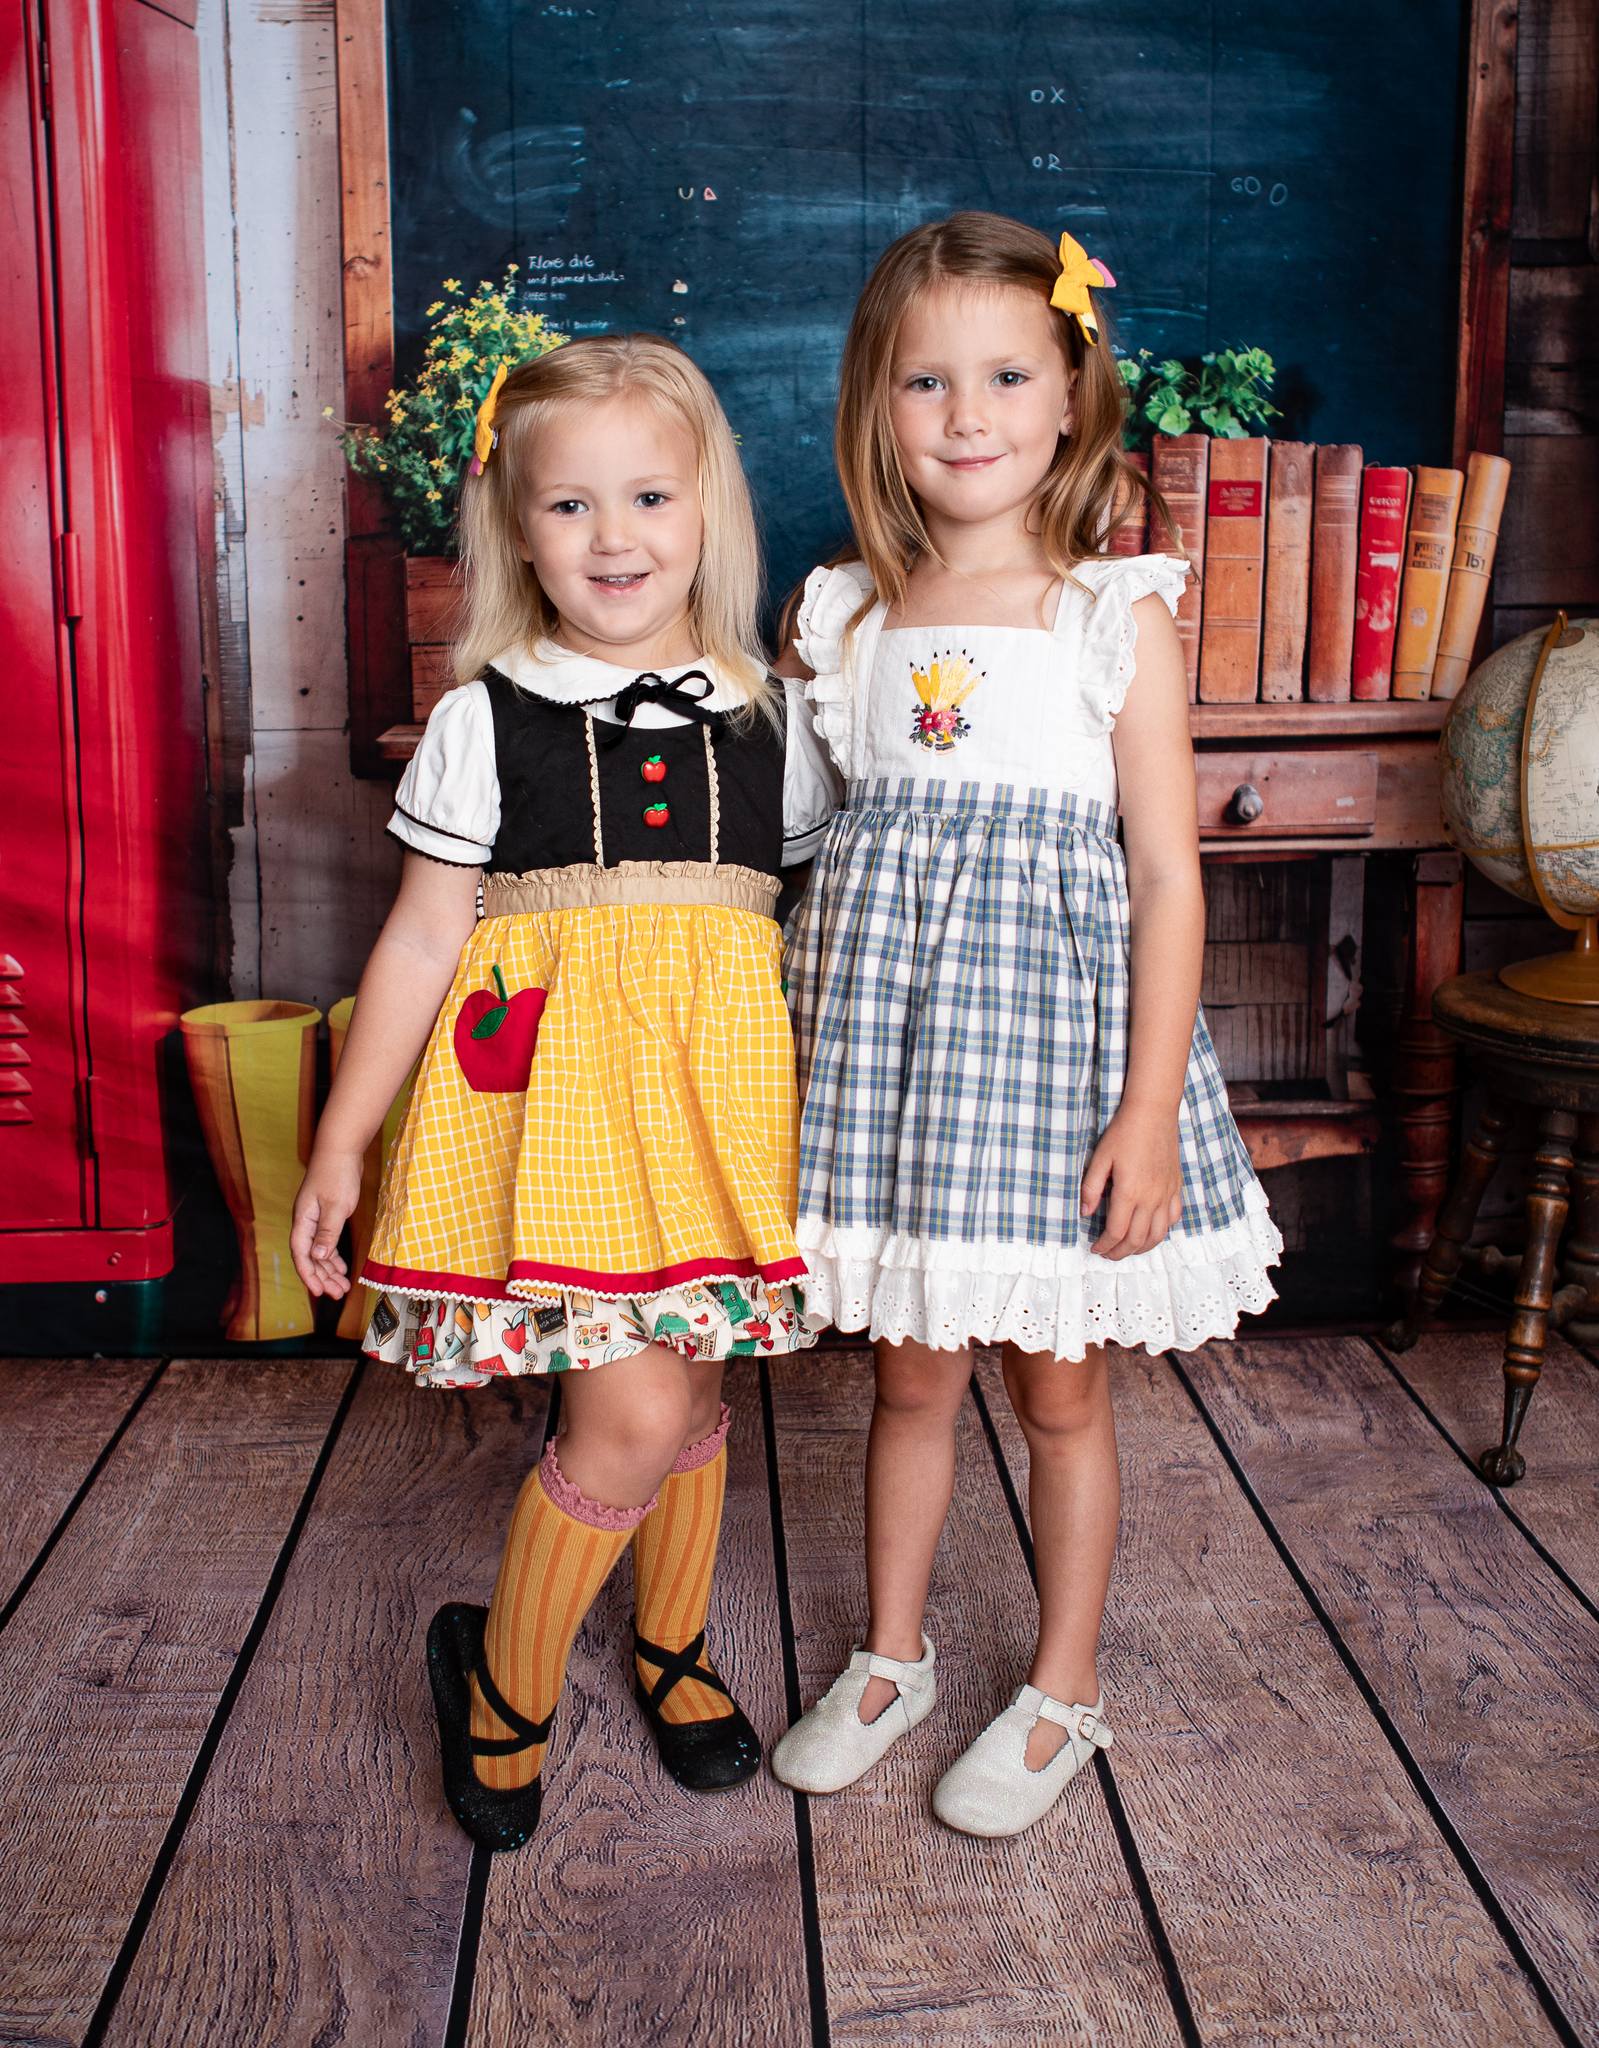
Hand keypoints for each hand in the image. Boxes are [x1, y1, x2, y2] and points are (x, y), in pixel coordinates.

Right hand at [290, 1148, 364, 1297]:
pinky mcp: (327, 1214)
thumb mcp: (335, 1206)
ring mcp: (316, 1218)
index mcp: (303, 1220)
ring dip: (329, 1270)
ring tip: (342, 1286)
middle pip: (310, 1257)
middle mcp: (306, 1222)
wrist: (341, 1148)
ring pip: (319, 1251)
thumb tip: (316, 1257)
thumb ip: (326, 1232)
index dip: (308, 1274)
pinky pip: (326, 1242)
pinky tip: (342, 1267)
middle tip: (337, 1294)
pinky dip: (334, 1256)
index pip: (301, 1254)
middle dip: (322, 1277)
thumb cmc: (337, 1173)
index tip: (318, 1292)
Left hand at [1080, 1106, 1182, 1260]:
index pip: (1117, 1232)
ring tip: (1128, 1249)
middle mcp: (1151, 1198)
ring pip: (1158, 1234)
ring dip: (1142, 1247)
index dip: (1105, 1245)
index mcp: (1129, 1192)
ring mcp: (1167, 1193)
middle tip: (1108, 1254)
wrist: (1153, 1112)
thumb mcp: (1099, 1159)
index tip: (1096, 1248)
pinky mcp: (1176, 1186)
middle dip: (1121, 1252)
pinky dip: (1162, 1231)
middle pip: (1137, 1239)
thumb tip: (1085, 1213)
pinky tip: (1151, 1231)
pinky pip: (1174, 1218)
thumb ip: (1091, 1188)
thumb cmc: (1123, 1132)